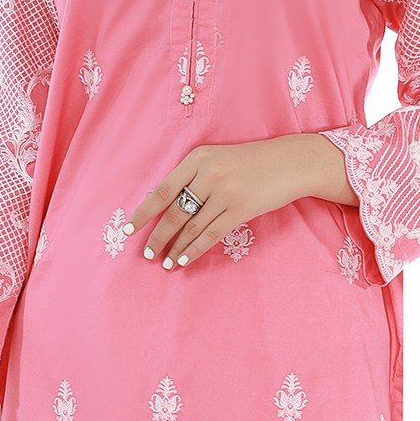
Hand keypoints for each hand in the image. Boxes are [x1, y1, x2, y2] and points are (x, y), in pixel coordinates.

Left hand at [123, 133, 351, 270]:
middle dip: (158, 236)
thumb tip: (167, 207)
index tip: (129, 230)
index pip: (162, 190)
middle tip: (147, 253)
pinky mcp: (241, 209)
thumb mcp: (218, 159)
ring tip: (165, 262)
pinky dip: (195, 249)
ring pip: (191, 227)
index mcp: (197, 158)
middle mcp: (208, 174)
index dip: (143, 213)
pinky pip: (211, 234)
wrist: (290, 162)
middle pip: (174, 212)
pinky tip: (184, 260)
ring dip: (175, 248)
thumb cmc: (252, 162)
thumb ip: (194, 177)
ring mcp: (225, 192)